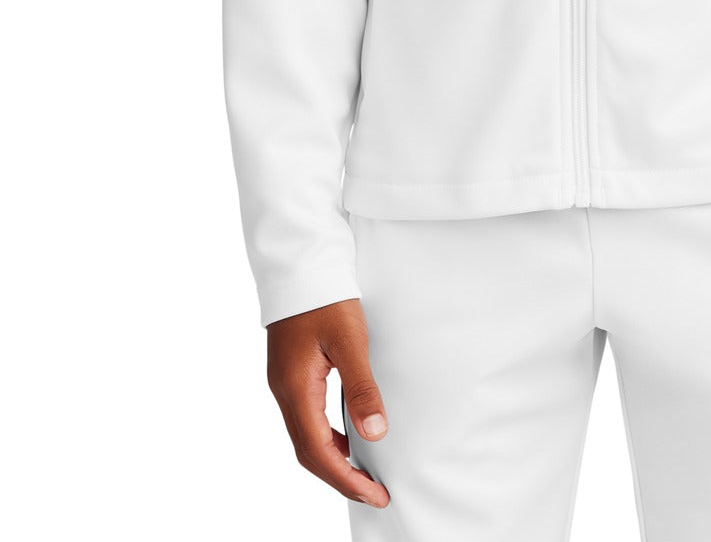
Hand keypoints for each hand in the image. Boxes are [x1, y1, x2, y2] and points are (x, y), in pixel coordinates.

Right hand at [266, 298, 390, 508]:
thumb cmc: (326, 298)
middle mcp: (284, 392)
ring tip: (365, 473)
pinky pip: (306, 419)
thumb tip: (375, 433)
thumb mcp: (349, 340)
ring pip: (305, 437)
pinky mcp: (290, 374)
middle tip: (374, 493)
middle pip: (308, 452)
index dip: (346, 478)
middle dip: (340, 477)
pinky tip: (348, 436)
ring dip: (333, 460)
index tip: (375, 495)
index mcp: (296, 389)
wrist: (300, 265)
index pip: (318, 451)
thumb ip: (361, 387)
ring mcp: (284, 384)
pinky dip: (327, 437)